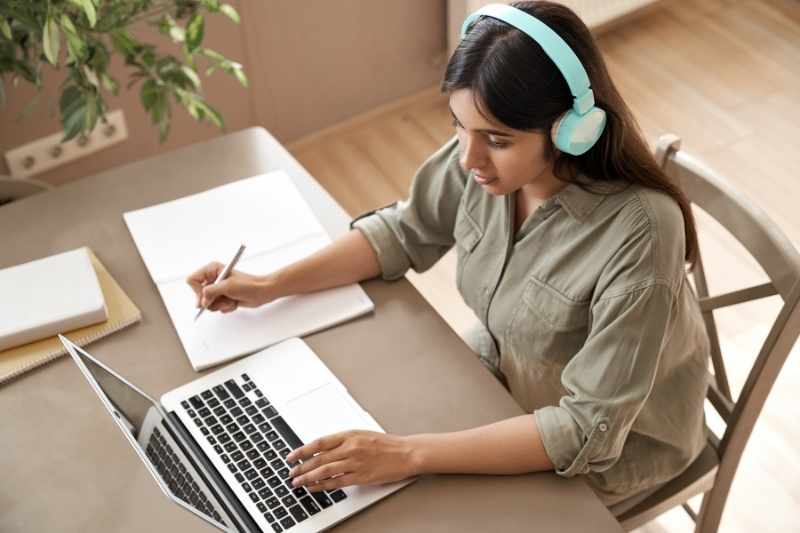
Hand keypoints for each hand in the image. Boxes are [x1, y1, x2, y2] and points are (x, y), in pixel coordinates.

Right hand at [186, 261, 273, 312]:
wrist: (262, 292)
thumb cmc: (248, 285)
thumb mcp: (227, 286)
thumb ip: (210, 292)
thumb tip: (200, 301)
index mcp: (212, 269)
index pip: (192, 280)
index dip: (197, 291)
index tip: (206, 297)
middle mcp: (213, 278)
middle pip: (199, 295)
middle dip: (212, 300)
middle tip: (223, 298)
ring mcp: (218, 289)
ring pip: (208, 303)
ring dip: (221, 304)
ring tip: (231, 299)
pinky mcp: (223, 298)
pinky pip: (216, 307)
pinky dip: (226, 307)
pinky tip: (234, 302)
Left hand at [286, 430, 418, 491]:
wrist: (406, 452)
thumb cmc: (386, 444)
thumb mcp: (362, 435)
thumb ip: (343, 440)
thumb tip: (322, 449)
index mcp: (349, 435)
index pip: (319, 443)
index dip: (302, 450)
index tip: (291, 456)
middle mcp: (350, 448)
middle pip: (319, 458)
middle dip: (301, 467)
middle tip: (291, 473)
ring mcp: (355, 463)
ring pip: (325, 471)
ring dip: (308, 478)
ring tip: (298, 482)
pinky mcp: (361, 477)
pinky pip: (337, 482)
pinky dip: (323, 486)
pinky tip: (314, 488)